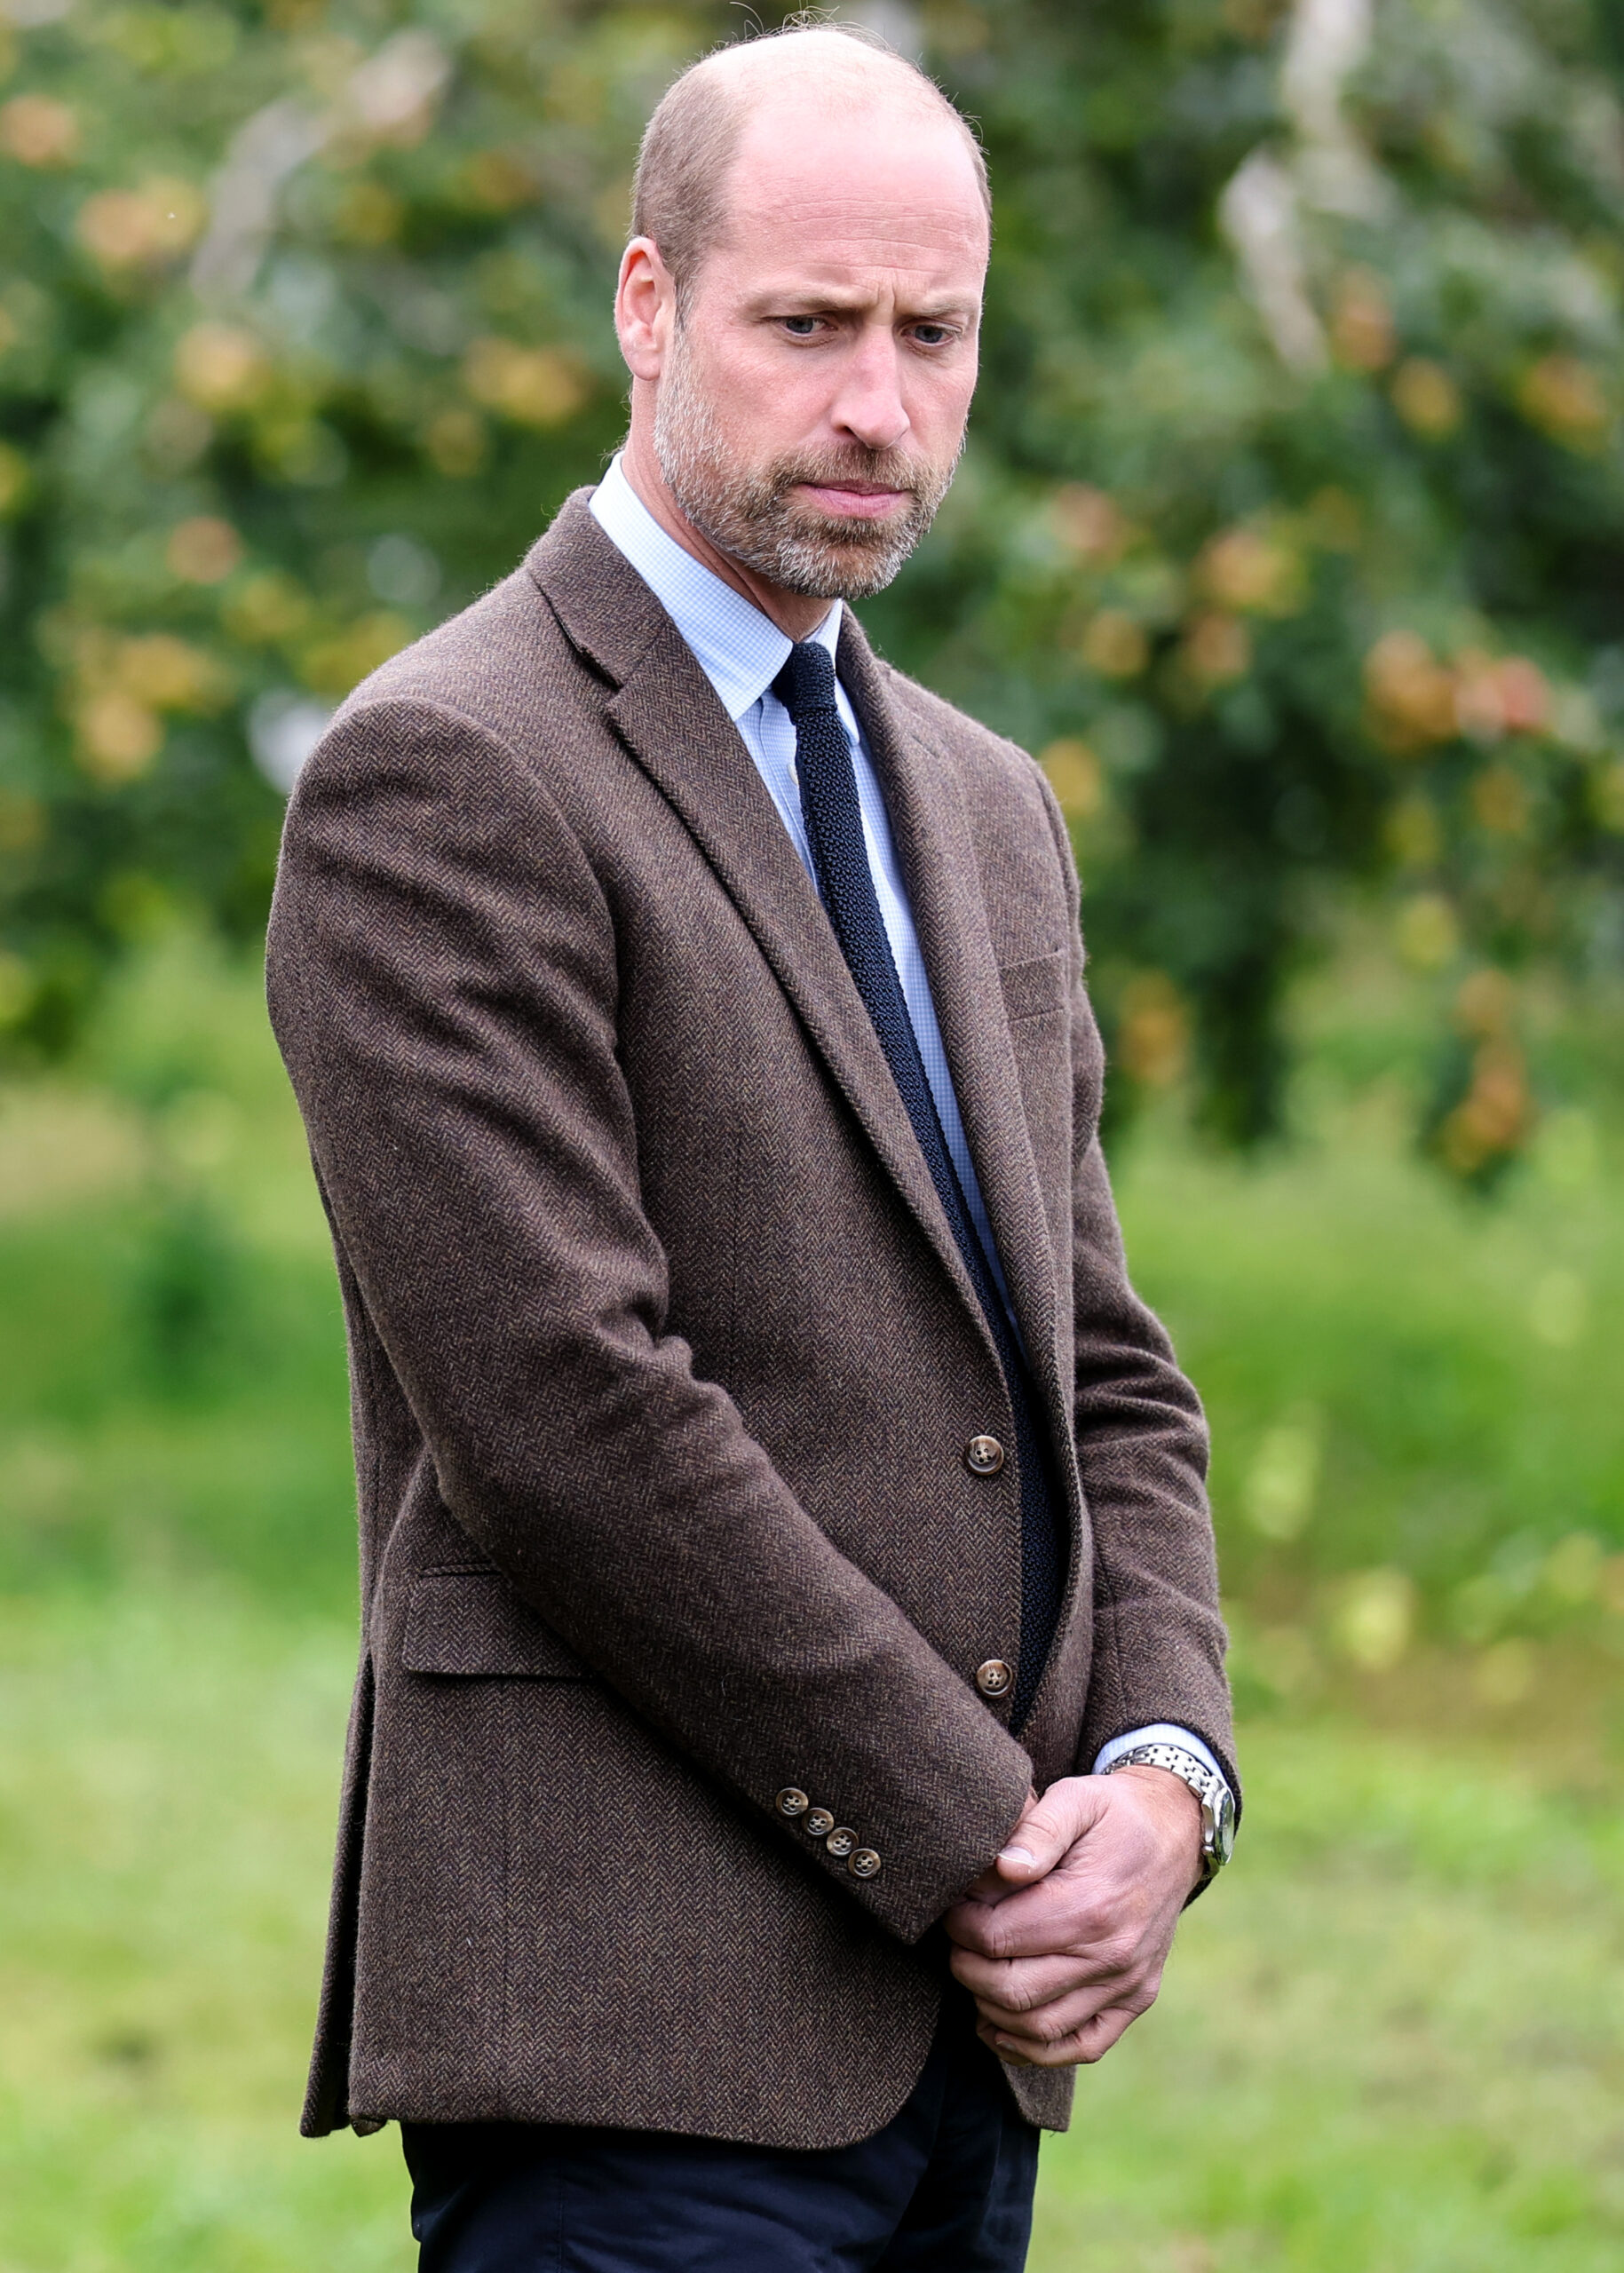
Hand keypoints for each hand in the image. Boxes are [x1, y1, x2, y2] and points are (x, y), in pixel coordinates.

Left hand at [944, 1767, 1202, 2067]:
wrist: (1174, 1831)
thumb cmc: (1111, 1813)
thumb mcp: (1075, 1798)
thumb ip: (1036, 1829)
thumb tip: (1003, 1867)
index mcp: (1090, 1904)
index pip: (998, 1938)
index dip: (960, 1927)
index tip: (952, 1908)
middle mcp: (1112, 1954)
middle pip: (1011, 1990)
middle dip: (966, 1969)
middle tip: (954, 1943)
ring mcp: (1127, 1983)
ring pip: (1040, 2027)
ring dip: (991, 2010)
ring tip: (973, 1975)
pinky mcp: (1136, 2000)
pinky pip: (1082, 2046)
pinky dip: (1034, 2050)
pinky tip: (1001, 2027)